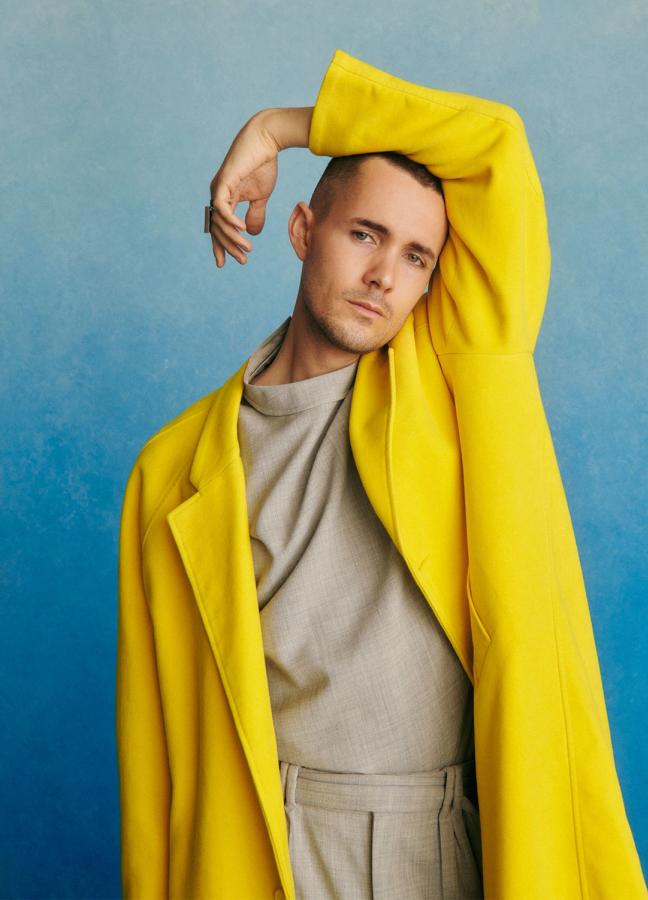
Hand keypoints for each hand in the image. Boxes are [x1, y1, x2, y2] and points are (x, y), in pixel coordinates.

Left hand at [208, 112, 278, 267]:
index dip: (221, 245)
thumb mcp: (261, 196)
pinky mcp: (223, 182)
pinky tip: (242, 231)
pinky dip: (231, 221)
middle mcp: (217, 194)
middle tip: (241, 260)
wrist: (266, 140)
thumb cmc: (263, 164)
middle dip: (228, 247)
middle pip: (216, 228)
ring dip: (233, 238)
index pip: (218, 226)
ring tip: (247, 248)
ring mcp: (218, 188)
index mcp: (225, 198)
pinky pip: (222, 208)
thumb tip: (252, 233)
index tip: (225, 263)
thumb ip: (255, 214)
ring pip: (219, 221)